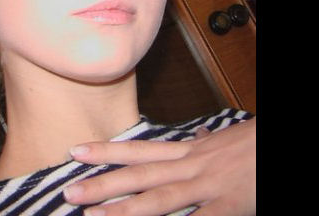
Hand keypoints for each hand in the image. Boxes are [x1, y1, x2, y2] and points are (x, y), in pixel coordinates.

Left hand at [63, 117, 254, 215]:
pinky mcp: (228, 206)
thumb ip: (202, 143)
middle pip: (139, 174)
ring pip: (160, 199)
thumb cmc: (251, 145)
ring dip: (125, 209)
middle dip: (103, 184)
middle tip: (69, 192)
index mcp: (186, 151)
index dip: (106, 151)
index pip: (138, 149)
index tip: (76, 151)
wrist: (275, 145)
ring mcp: (207, 187)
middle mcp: (190, 166)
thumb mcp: (222, 141)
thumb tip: (194, 136)